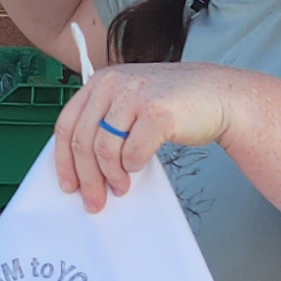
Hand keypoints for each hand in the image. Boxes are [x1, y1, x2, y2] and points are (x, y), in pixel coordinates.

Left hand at [55, 64, 245, 212]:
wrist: (217, 97)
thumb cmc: (174, 104)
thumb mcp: (130, 102)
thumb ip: (105, 121)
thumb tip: (80, 166)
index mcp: (102, 81)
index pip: (67, 124)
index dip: (63, 160)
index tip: (68, 185)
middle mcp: (114, 83)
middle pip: (83, 141)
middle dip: (87, 178)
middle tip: (94, 200)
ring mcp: (135, 95)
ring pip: (104, 150)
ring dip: (111, 176)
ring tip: (120, 187)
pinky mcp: (157, 112)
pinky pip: (132, 153)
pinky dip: (133, 167)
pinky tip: (138, 168)